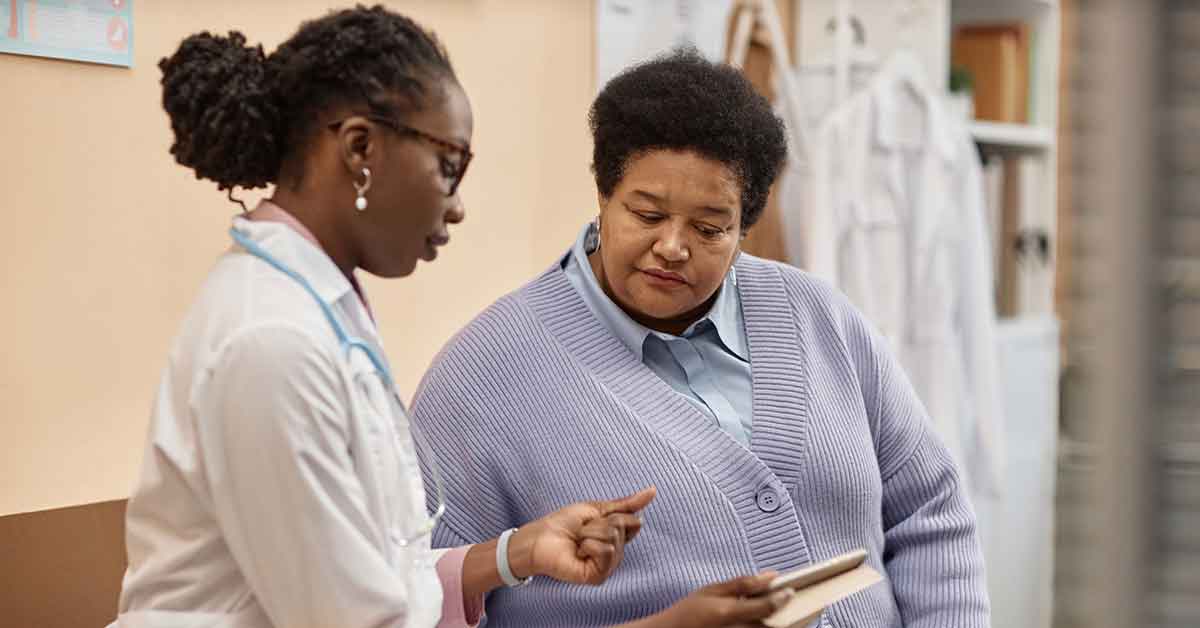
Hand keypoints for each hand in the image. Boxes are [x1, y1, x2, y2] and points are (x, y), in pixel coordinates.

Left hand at [508, 486, 656, 584]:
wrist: (540, 537)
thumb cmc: (564, 523)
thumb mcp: (598, 508)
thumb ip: (626, 504)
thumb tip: (653, 490)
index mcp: (618, 539)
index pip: (634, 521)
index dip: (613, 514)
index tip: (594, 517)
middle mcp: (616, 554)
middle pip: (622, 527)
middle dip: (598, 522)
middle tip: (581, 530)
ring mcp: (608, 566)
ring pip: (614, 538)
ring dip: (590, 532)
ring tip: (578, 541)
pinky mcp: (598, 576)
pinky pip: (606, 551)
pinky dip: (589, 545)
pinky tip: (578, 551)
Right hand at [649, 572, 789, 627]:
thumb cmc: (690, 611)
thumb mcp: (712, 590)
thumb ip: (742, 583)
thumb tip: (771, 575)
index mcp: (728, 613)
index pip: (765, 607)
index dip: (782, 598)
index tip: (791, 591)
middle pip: (773, 627)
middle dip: (788, 616)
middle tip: (795, 604)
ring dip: (780, 625)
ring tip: (783, 613)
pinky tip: (768, 621)